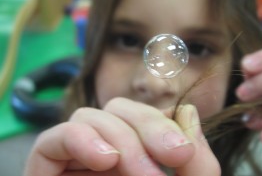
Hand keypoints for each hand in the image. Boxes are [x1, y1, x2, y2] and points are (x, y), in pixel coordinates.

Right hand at [24, 98, 219, 175]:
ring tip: (145, 175)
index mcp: (133, 156)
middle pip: (117, 108)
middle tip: (174, 157)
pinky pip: (54, 138)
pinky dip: (80, 139)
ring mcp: (75, 160)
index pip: (141, 114)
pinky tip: (106, 160)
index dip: (161, 121)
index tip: (183, 151)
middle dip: (147, 126)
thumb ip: (198, 161)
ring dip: (121, 138)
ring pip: (88, 116)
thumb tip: (188, 111)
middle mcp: (104, 153)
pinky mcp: (45, 169)